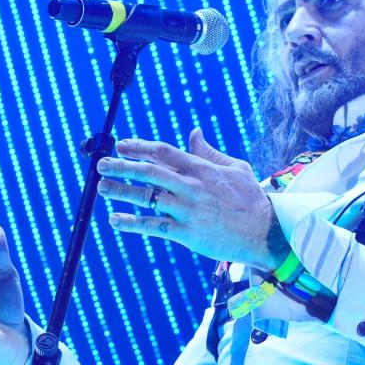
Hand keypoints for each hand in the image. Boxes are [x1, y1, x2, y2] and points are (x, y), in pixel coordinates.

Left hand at [97, 127, 287, 271]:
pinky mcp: (186, 232)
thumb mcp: (234, 168)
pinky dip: (131, 223)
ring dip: (121, 192)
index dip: (139, 147)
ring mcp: (187, 210)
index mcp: (201, 169)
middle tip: (102, 164)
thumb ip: (209, 152)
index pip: (163, 152)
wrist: (263, 231)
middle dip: (122, 167)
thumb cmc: (250, 199)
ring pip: (147, 198)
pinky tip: (114, 220)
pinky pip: (152, 226)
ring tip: (101, 188)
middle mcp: (191, 187)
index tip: (121, 146)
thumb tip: (194, 132)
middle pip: (149, 172)